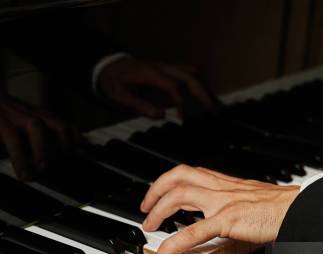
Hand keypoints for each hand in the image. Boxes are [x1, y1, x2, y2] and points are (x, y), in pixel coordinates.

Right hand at [0, 82, 71, 183]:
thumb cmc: (4, 107)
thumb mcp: (27, 112)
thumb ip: (43, 126)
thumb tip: (64, 148)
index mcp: (31, 114)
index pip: (56, 123)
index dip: (67, 138)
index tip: (71, 154)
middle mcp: (17, 115)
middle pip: (36, 126)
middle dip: (43, 147)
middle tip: (44, 167)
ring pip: (10, 136)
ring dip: (19, 156)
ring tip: (23, 176)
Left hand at [97, 57, 213, 118]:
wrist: (110, 65)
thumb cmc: (114, 81)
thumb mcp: (119, 94)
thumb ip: (138, 105)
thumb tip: (159, 115)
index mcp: (150, 73)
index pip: (172, 86)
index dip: (180, 102)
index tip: (182, 118)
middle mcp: (161, 67)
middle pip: (188, 75)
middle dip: (201, 92)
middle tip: (211, 109)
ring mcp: (165, 66)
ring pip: (190, 71)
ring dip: (203, 86)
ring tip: (212, 103)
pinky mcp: (167, 69)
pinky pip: (187, 72)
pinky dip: (198, 83)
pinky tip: (203, 96)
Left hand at [140, 165, 298, 253]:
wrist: (303, 208)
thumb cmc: (287, 209)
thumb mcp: (258, 202)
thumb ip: (242, 207)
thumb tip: (232, 220)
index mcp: (230, 184)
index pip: (193, 173)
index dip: (171, 180)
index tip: (161, 192)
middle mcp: (223, 187)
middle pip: (179, 177)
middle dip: (156, 190)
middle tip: (146, 208)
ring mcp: (224, 201)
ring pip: (179, 195)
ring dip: (158, 210)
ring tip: (149, 227)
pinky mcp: (228, 219)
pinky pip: (192, 231)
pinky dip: (171, 244)